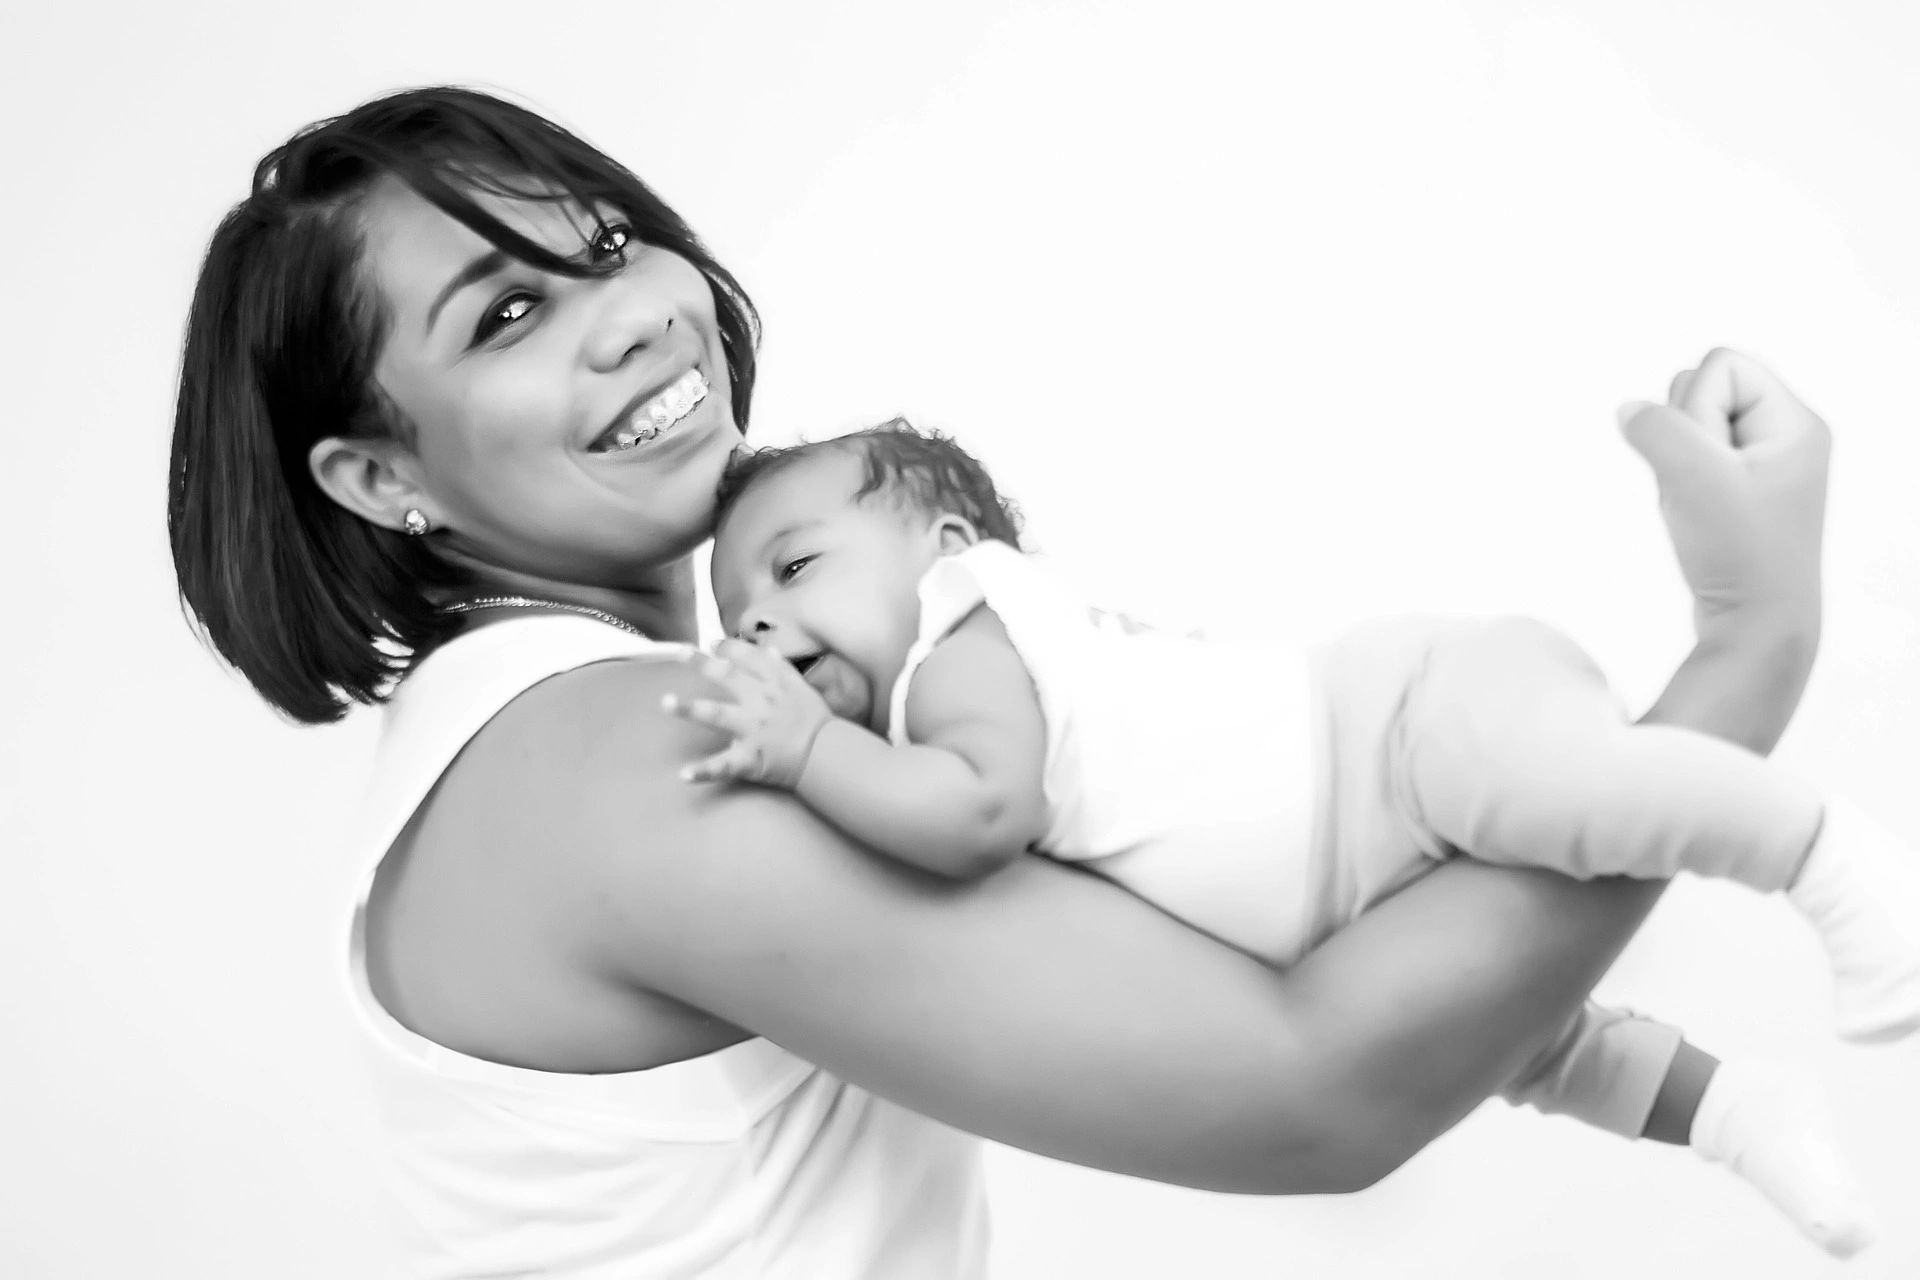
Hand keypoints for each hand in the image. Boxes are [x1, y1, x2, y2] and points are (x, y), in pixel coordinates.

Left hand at [661, 639, 834, 788]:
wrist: (828, 755)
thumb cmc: (817, 723)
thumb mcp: (803, 689)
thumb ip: (783, 669)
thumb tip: (771, 650)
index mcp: (773, 686)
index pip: (747, 659)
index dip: (728, 648)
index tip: (711, 643)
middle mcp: (760, 703)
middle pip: (726, 677)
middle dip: (700, 663)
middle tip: (678, 652)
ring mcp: (753, 730)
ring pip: (717, 715)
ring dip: (690, 708)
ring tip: (665, 702)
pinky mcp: (749, 758)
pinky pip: (724, 765)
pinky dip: (704, 771)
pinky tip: (684, 774)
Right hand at [1616, 348, 1829, 635]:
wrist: (1757, 624)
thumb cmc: (1740, 553)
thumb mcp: (1693, 479)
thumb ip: (1656, 429)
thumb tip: (1630, 410)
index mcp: (1795, 422)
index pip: (1722, 364)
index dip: (1696, 406)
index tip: (1710, 462)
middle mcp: (1784, 435)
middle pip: (1702, 389)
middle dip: (1682, 433)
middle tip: (1703, 485)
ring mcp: (1761, 464)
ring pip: (1687, 426)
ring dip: (1674, 461)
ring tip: (1696, 502)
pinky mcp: (1738, 490)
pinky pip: (1689, 459)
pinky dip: (1677, 481)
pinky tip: (1694, 513)